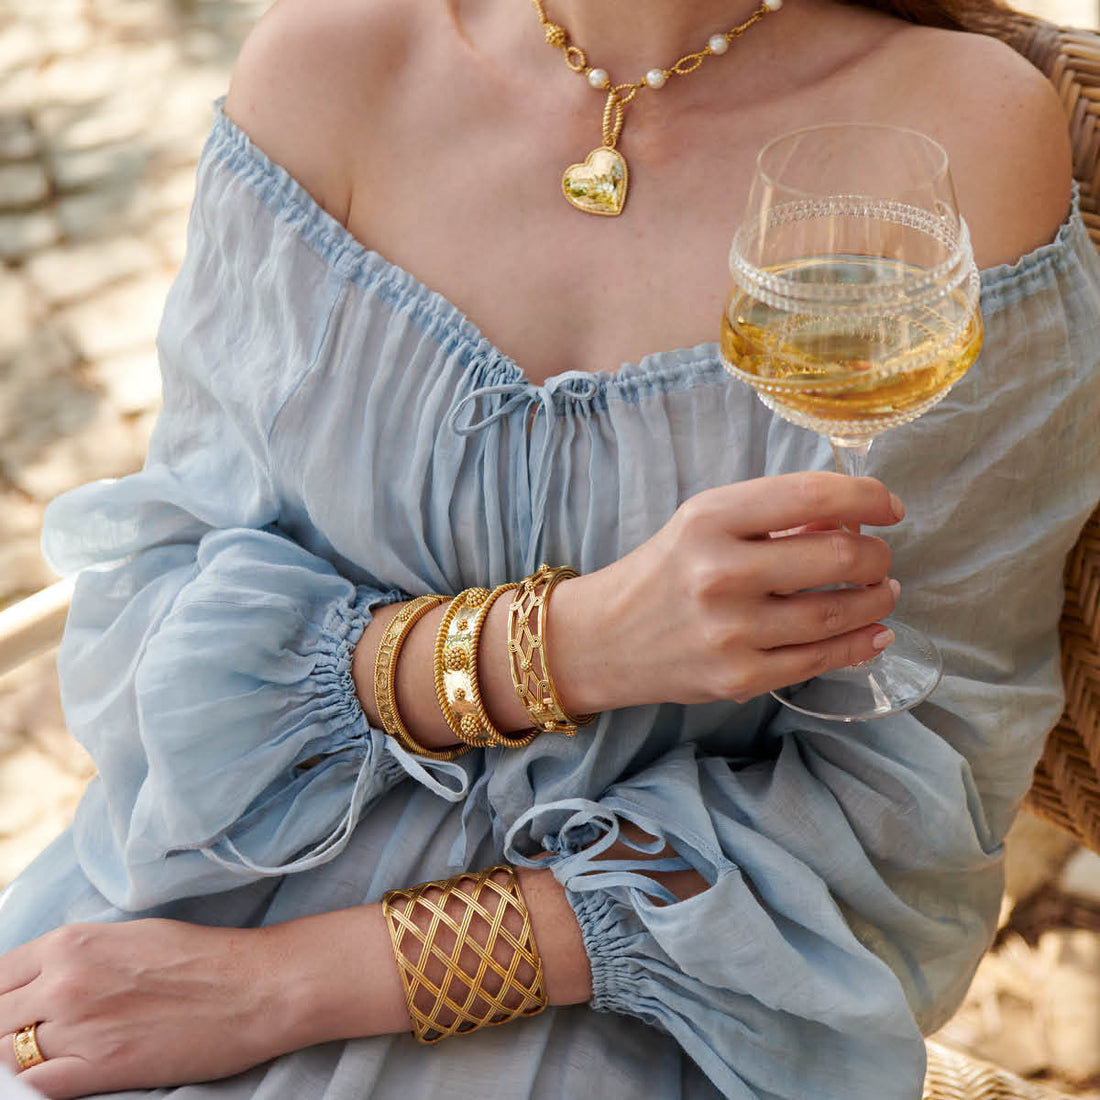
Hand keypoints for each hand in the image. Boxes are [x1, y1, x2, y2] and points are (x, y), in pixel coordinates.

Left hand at [0, 919, 289, 1097]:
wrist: (258, 986)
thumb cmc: (204, 957)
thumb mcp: (130, 936)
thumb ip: (77, 957)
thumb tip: (39, 982)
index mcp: (73, 942)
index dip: (1, 997)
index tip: (14, 1010)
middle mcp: (65, 981)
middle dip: (4, 1027)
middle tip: (33, 1035)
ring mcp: (78, 1027)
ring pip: (3, 1056)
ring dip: (15, 1058)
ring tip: (48, 1056)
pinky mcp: (99, 1068)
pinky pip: (32, 1089)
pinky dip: (28, 1087)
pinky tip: (50, 1079)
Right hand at [553, 472, 903, 710]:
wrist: (604, 639)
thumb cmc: (663, 572)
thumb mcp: (703, 523)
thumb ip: (771, 517)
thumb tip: (852, 519)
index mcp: (709, 519)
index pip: (812, 495)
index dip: (867, 497)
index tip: (889, 507)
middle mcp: (719, 573)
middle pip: (838, 556)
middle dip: (877, 554)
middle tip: (879, 557)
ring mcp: (730, 631)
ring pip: (837, 613)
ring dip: (876, 600)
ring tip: (881, 591)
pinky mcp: (739, 678)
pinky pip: (820, 660)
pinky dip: (860, 644)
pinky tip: (874, 633)